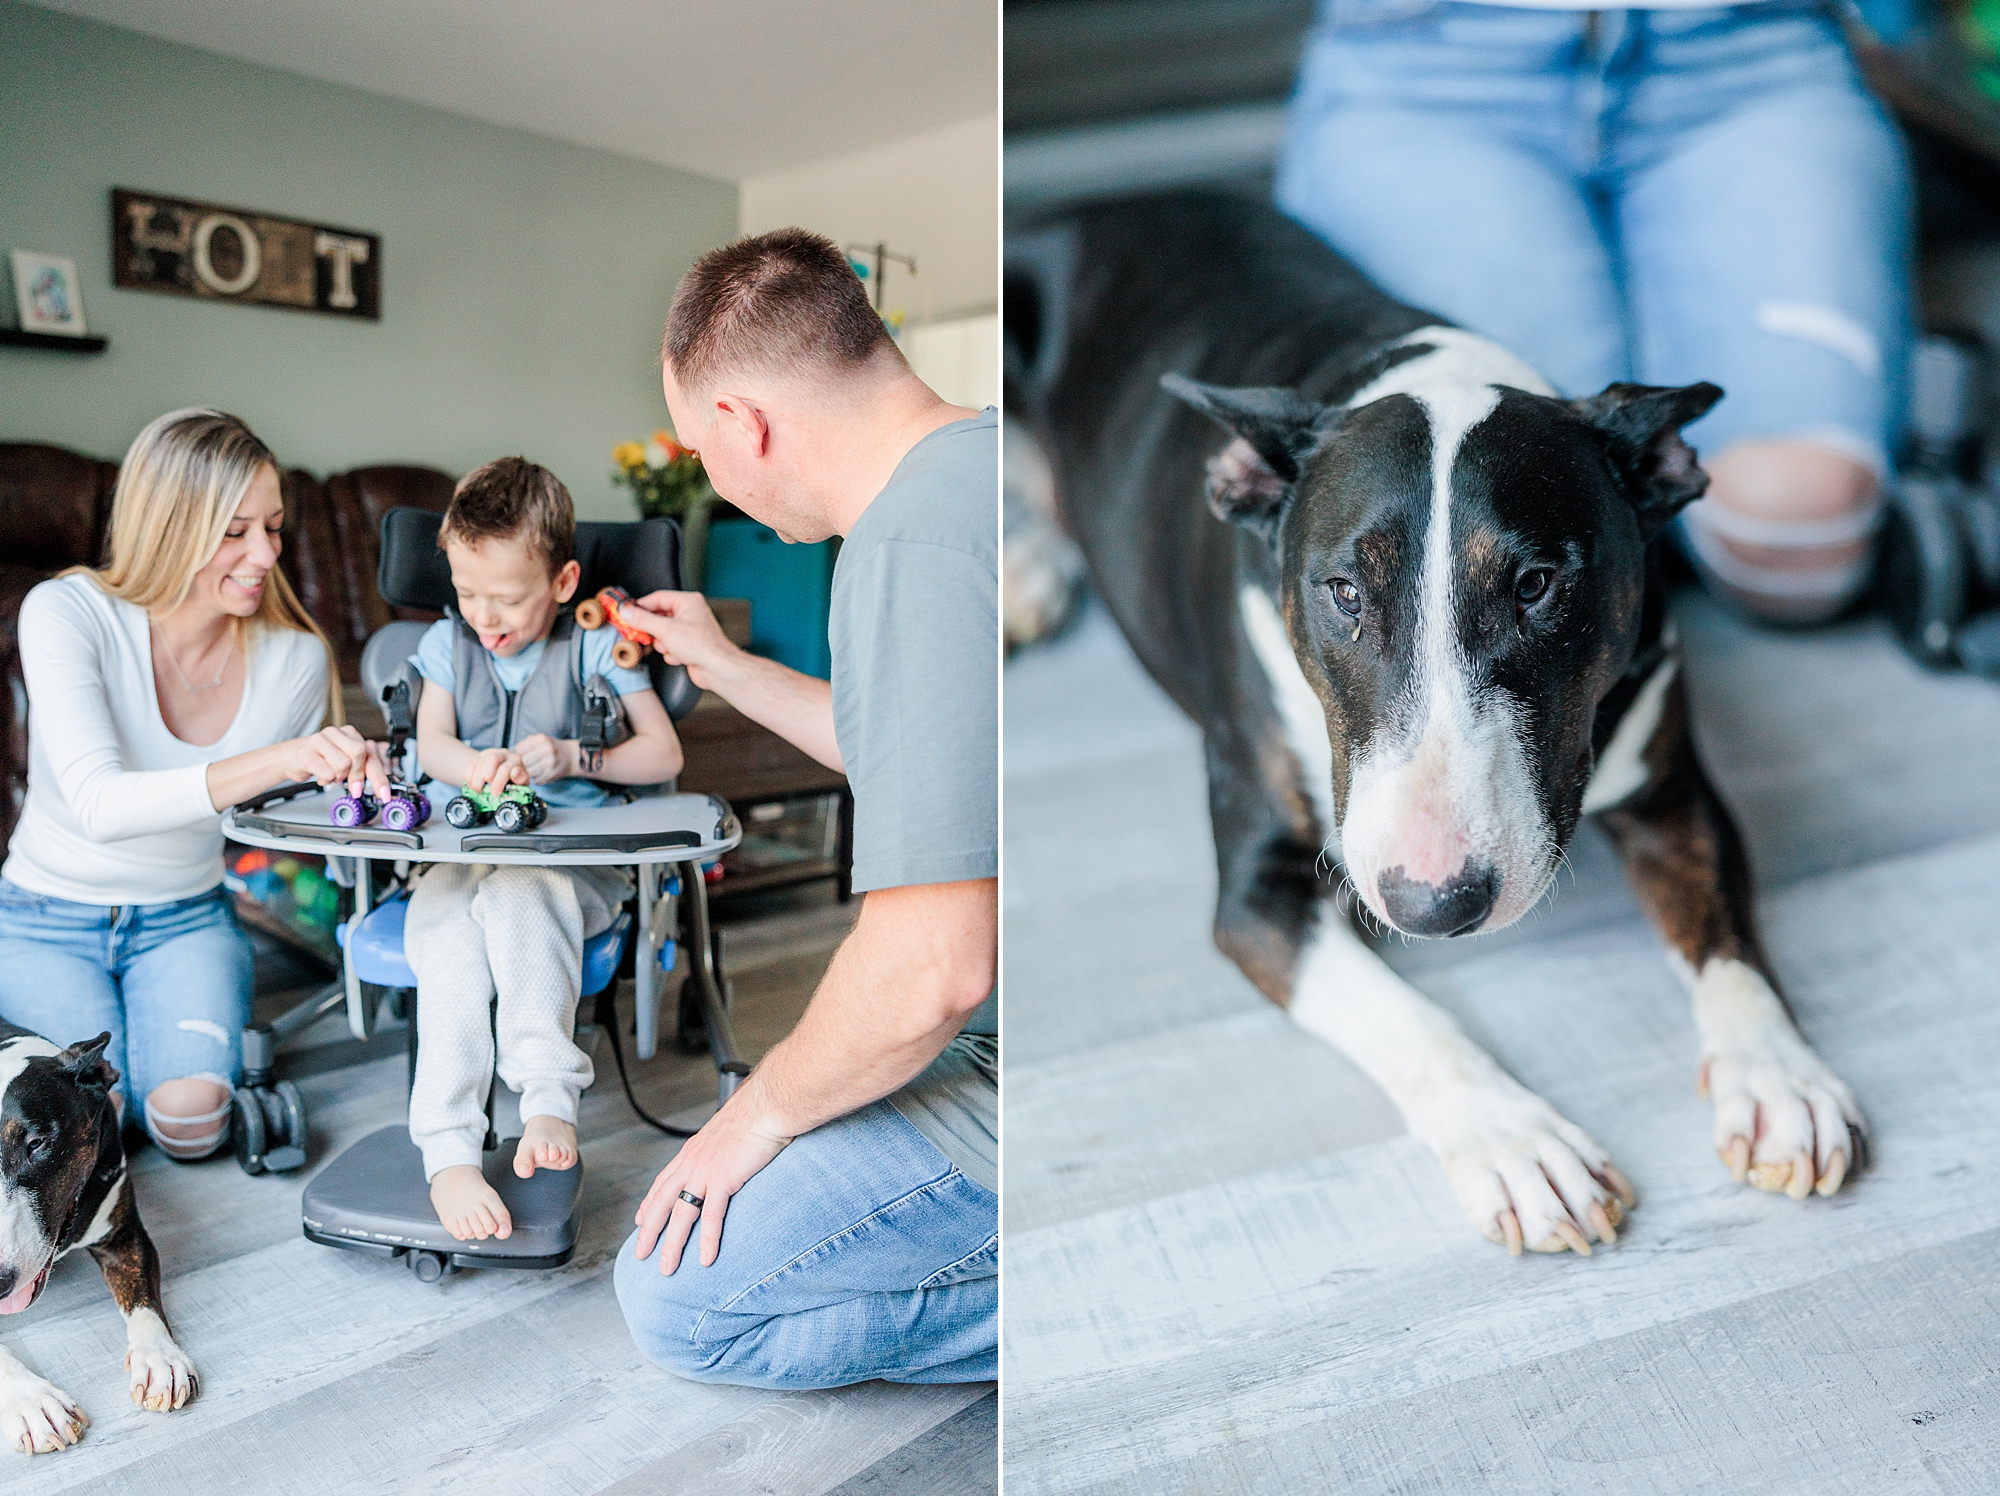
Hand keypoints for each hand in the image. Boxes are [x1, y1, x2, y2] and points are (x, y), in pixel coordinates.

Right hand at [283, 726, 389, 795]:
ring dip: (338, 777)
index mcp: (349, 734)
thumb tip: (378, 786)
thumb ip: (362, 768)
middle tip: (353, 787)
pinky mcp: (306, 752)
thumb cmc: (319, 759)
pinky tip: (319, 775)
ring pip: (344, 764)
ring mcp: (319, 740)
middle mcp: (336, 733)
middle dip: (358, 775)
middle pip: (360, 754)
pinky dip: (326, 780)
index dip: (379, 777)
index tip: (384, 794)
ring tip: (330, 775)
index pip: (371, 754)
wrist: (289, 758)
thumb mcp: (344, 761)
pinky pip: (327, 773)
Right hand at [464, 747, 527, 797]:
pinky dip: (469, 777)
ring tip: (479, 791)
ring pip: (480, 763)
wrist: (501, 774)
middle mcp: (503, 754)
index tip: (495, 793)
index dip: (499, 781)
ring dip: (477, 780)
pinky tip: (472, 785)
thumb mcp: (520, 783)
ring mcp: (489, 754)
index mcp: (515, 761)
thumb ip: (520, 779)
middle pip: (492, 760)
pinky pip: (470, 765)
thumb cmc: (513, 781)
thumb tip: (515, 774)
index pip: (507, 767)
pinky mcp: (478, 757)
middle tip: (487, 791)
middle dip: (487, 777)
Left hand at [513, 734, 573, 784]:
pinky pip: (536, 780)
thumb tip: (513, 756)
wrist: (571, 756)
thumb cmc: (551, 747)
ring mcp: (549, 763)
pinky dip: (536, 778)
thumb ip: (526, 744)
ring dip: (529, 771)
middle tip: (530, 762)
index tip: (525, 754)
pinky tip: (541, 772)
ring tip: (535, 768)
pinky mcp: (551, 775)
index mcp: (542, 739)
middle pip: (523, 761)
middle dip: (524, 763)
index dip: (520, 753)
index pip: (519, 749)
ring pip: (528, 772)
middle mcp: (546, 750)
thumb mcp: (541, 740)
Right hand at [620, 591, 736, 690]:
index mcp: (687, 602)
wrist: (717, 668)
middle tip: (642, 634)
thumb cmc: (702, 646)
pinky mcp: (687, 644)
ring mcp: (688, 629)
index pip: (657, 598)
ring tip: (672, 648)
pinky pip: (669, 645)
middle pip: (658, 617)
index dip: (641, 606)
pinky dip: (671, 653)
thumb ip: (643, 620)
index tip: (626, 613)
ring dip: (664, 644)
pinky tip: (680, 656)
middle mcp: (689, 613)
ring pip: (662, 633)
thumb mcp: (666, 630)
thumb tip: (627, 612)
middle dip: (654, 630)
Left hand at [633, 1094, 792, 1273]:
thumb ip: (720, 1148)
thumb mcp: (726, 1131)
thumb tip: (725, 1156)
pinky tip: (705, 1259)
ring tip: (668, 1268)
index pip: (663, 1182)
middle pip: (663, 1203)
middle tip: (640, 1254)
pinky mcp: (724, 1179)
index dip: (649, 1203)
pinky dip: (708, 1239)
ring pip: (682, 1215)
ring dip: (673, 1244)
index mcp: (692, 1151)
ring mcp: (705, 1172)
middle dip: (649, 1231)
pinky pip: (712, 1215)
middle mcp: (692, 1163)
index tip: (640, 1220)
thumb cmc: (755, 1115)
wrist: (766, 1105)